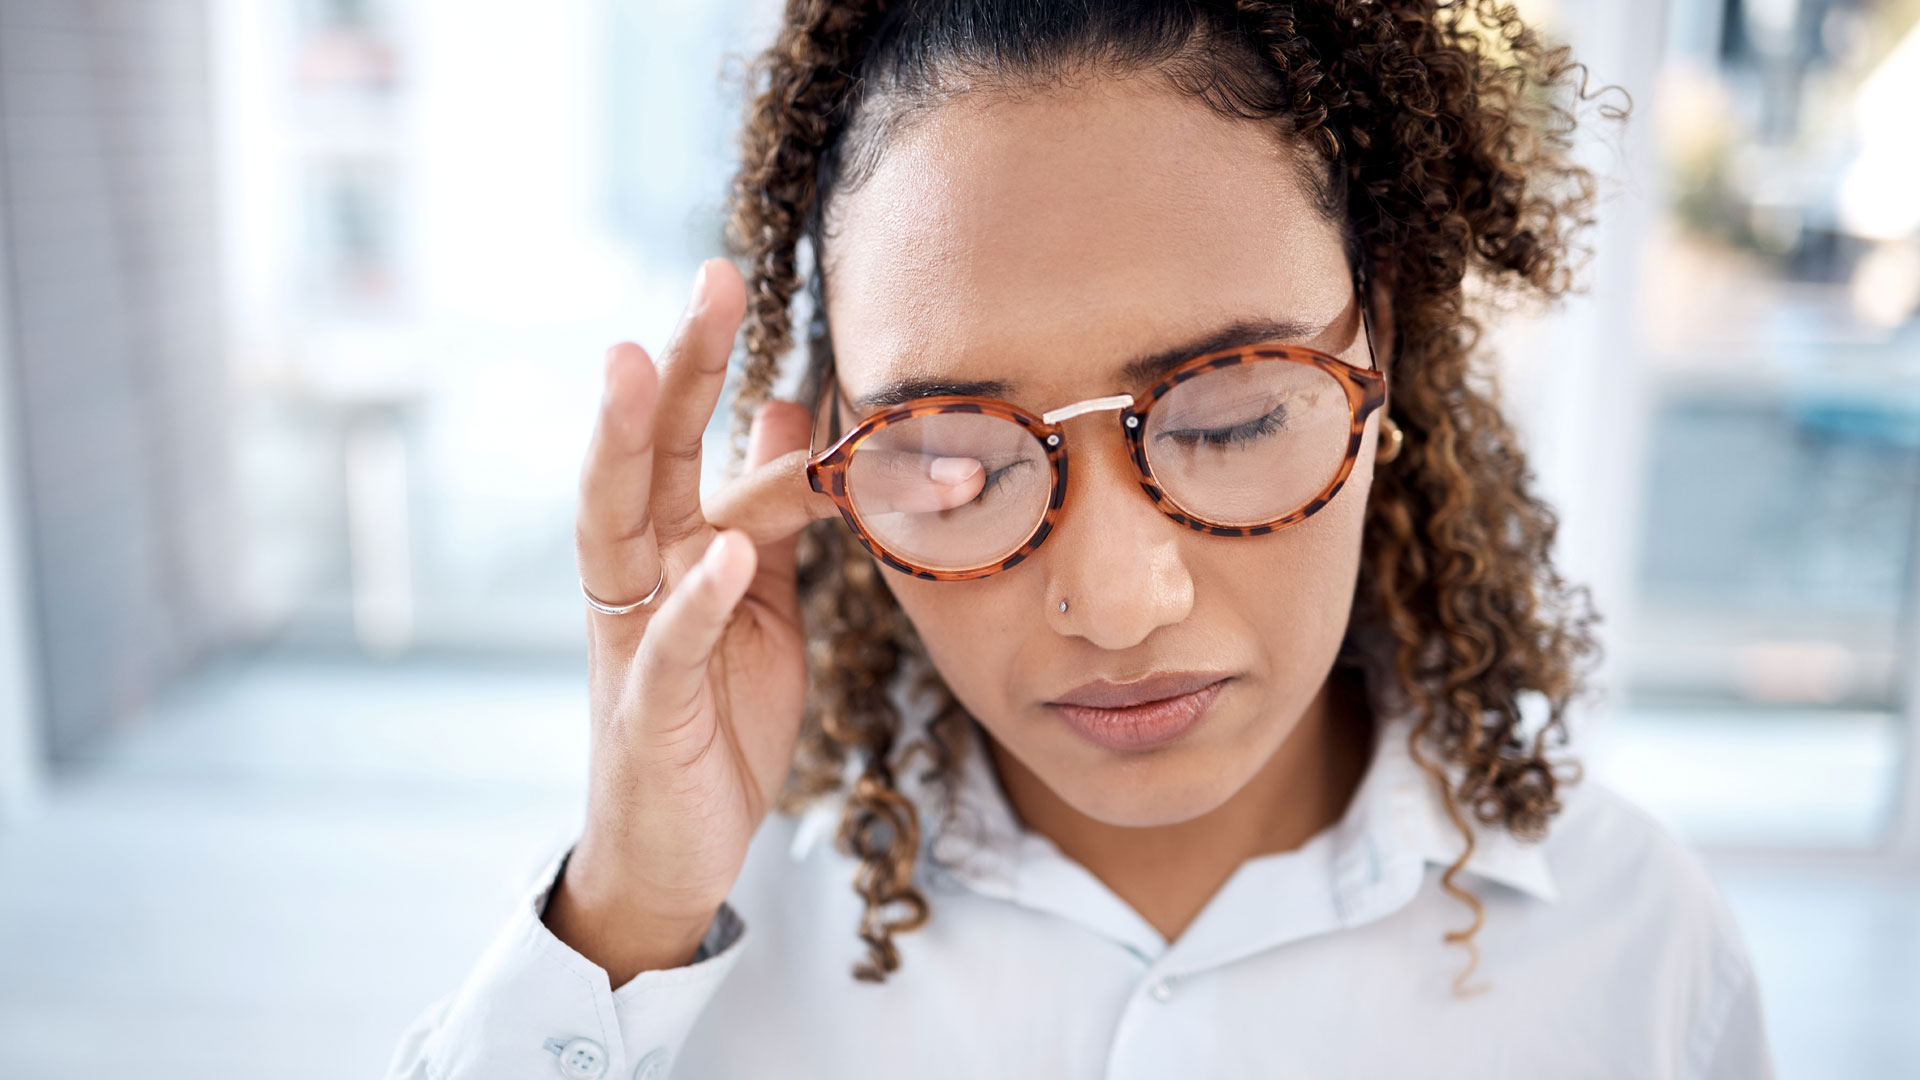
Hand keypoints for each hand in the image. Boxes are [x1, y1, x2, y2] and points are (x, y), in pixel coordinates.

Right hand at [545, 257, 836, 983]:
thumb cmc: (716, 717)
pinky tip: (719, 553)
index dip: (704, 364)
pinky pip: (668, 646)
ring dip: (633, 447)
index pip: (683, 440)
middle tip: (707, 281)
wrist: (679, 846)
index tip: (729, 281)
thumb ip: (765, 512)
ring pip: (618, 527)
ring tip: (649, 369)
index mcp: (665, 547)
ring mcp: (632, 639)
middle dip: (672, 369)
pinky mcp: (648, 710)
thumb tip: (786, 408)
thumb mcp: (756, 598)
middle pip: (643, 455)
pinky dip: (694, 599)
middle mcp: (636, 577)